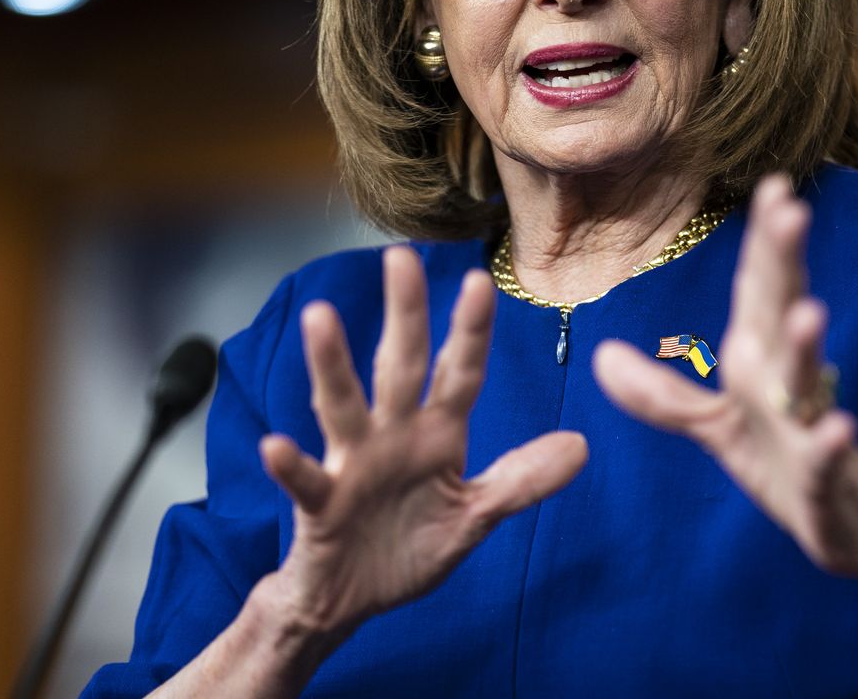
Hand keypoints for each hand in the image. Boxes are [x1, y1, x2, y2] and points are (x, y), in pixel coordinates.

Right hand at [256, 247, 587, 635]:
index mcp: (434, 435)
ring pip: (343, 405)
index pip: (459, 373)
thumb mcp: (474, 517)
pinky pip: (306, 480)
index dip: (470, 331)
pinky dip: (291, 464)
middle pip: (400, 366)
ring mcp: (352, 466)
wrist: (350, 599)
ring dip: (332, 363)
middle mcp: (392, 437)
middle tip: (399, 258)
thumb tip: (582, 447)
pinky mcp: (320, 505)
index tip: (480, 280)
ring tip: (320, 317)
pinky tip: (276, 445)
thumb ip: (520, 480)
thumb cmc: (408, 548)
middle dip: (403, 314)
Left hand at [593, 177, 857, 584]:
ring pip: (805, 382)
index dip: (763, 239)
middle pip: (782, 313)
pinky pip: (824, 458)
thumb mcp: (714, 428)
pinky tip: (837, 426)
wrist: (849, 527)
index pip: (759, 289)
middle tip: (791, 208)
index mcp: (758, 361)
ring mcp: (807, 426)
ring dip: (807, 347)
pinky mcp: (823, 478)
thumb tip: (600, 357)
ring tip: (808, 311)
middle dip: (785, 263)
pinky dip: (829, 443)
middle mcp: (784, 382)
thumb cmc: (782, 464)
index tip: (774, 182)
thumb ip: (660, 395)